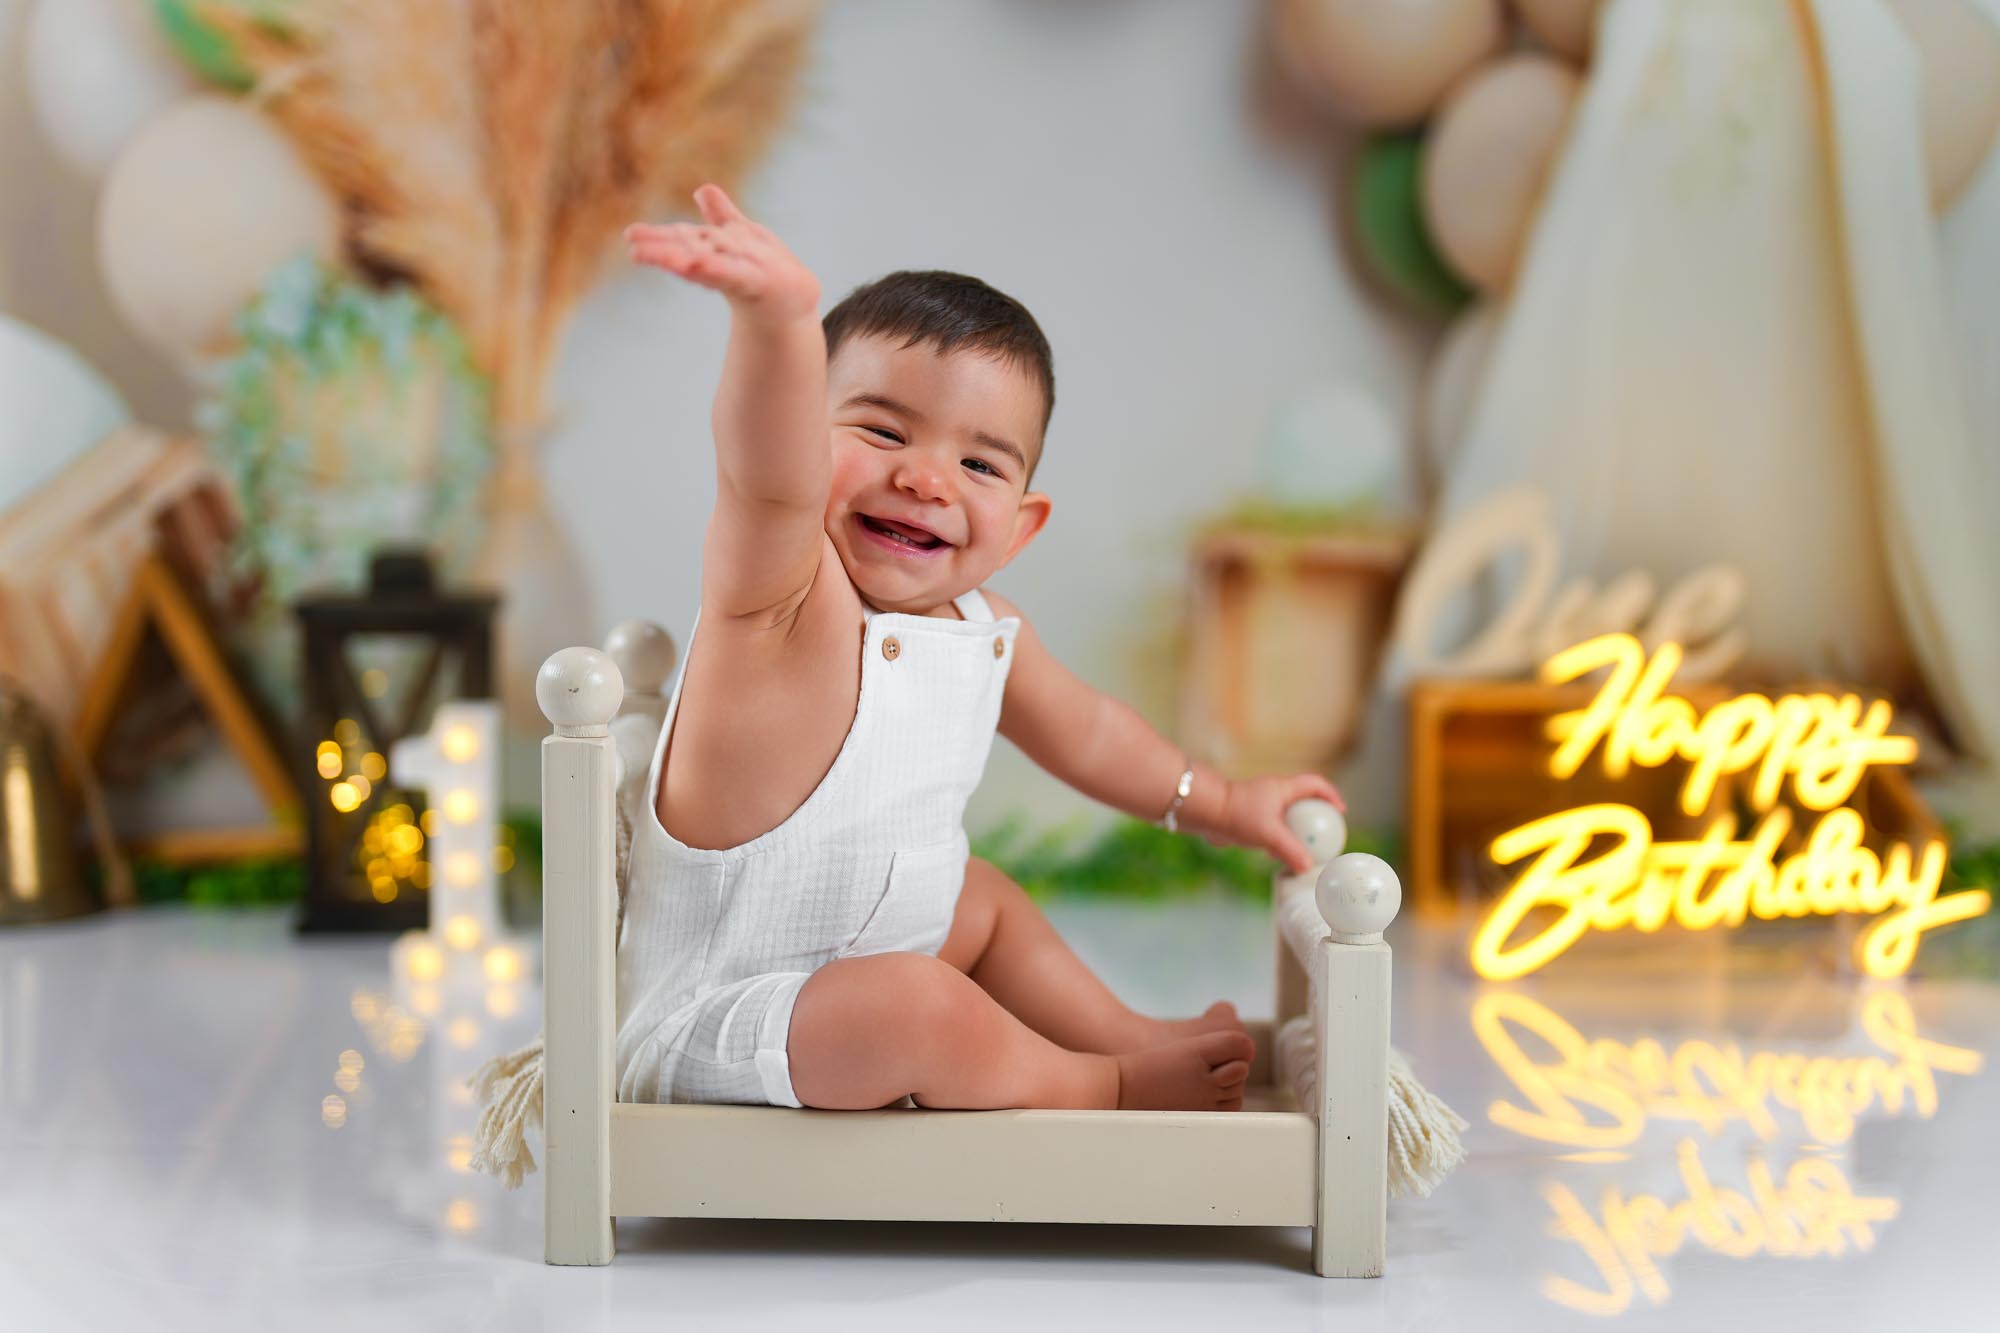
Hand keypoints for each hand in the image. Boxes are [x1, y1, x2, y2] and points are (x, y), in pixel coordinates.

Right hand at [624, 183, 819, 325]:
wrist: (795, 301)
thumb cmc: (765, 271)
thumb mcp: (744, 237)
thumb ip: (722, 217)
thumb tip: (703, 190)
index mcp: (713, 251)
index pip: (681, 240)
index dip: (656, 238)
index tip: (630, 235)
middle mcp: (719, 264)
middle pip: (687, 253)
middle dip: (661, 251)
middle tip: (633, 251)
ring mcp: (737, 274)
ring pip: (704, 265)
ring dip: (680, 262)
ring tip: (657, 259)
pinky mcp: (756, 282)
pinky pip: (732, 274)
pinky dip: (714, 268)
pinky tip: (696, 264)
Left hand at [1215, 773, 1346, 875]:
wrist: (1205, 813)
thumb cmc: (1238, 815)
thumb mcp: (1269, 835)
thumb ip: (1291, 850)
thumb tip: (1308, 867)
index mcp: (1283, 788)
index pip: (1314, 784)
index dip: (1330, 795)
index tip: (1340, 812)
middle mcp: (1273, 794)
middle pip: (1302, 801)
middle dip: (1315, 816)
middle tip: (1324, 834)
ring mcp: (1261, 806)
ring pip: (1286, 817)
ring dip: (1296, 830)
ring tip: (1305, 849)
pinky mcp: (1250, 819)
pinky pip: (1271, 828)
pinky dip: (1279, 840)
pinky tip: (1278, 856)